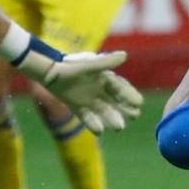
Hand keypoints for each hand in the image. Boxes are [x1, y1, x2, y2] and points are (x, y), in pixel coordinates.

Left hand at [16, 49, 143, 133]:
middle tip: (135, 116)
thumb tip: (124, 56)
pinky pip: (87, 116)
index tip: (138, 103)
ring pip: (104, 111)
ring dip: (112, 118)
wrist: (49, 72)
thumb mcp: (90, 65)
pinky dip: (93, 124)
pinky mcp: (77, 106)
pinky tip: (99, 132)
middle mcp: (98, 89)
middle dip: (126, 109)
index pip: (121, 88)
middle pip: (116, 101)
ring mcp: (88, 99)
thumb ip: (106, 62)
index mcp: (104, 78)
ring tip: (119, 128)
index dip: (130, 95)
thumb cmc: (71, 65)